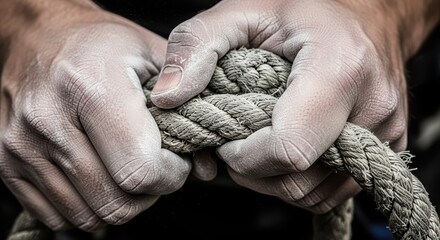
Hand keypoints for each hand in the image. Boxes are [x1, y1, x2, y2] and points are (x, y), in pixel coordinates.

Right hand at [0, 0, 190, 230]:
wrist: (37, 36)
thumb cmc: (99, 42)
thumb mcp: (152, 53)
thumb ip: (190, 103)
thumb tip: (206, 162)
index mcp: (90, 87)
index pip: (140, 169)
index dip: (171, 175)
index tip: (176, 160)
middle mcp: (49, 120)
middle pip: (116, 201)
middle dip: (150, 194)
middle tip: (156, 167)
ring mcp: (22, 146)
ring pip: (89, 217)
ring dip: (120, 201)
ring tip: (127, 168)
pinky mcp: (7, 164)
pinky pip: (58, 216)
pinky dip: (88, 206)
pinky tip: (99, 176)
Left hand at [150, 0, 437, 212]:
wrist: (362, 18)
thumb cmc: (301, 12)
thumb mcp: (240, 12)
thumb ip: (197, 47)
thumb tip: (168, 98)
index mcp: (338, 68)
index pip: (288, 148)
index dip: (245, 155)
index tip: (228, 137)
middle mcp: (372, 106)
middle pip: (298, 181)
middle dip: (254, 170)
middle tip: (240, 140)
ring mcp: (385, 133)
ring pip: (314, 193)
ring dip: (274, 178)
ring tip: (262, 142)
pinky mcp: (386, 149)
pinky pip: (332, 189)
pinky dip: (300, 179)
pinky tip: (286, 148)